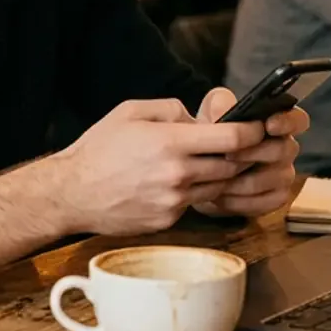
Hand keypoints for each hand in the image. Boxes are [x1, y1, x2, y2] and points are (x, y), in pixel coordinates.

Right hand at [51, 94, 296, 235]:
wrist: (70, 194)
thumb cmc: (99, 149)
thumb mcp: (132, 112)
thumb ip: (172, 110)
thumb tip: (199, 119)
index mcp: (171, 143)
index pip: (232, 139)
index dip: (252, 132)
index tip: (259, 127)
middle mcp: (177, 174)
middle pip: (232, 165)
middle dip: (242, 155)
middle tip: (244, 146)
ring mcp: (173, 201)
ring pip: (217, 187)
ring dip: (221, 175)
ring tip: (213, 162)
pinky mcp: (167, 221)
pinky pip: (194, 203)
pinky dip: (195, 192)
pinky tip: (181, 182)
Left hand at [188, 87, 307, 218]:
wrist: (200, 170)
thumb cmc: (213, 134)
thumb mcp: (211, 112)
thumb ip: (219, 104)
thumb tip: (224, 112)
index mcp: (277, 123)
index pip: (298, 119)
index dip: (289, 122)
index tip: (269, 125)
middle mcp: (286, 148)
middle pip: (287, 149)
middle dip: (256, 153)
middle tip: (228, 155)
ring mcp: (283, 174)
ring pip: (278, 177)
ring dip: (246, 179)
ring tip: (219, 179)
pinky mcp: (275, 198)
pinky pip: (269, 201)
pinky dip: (243, 201)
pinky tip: (223, 197)